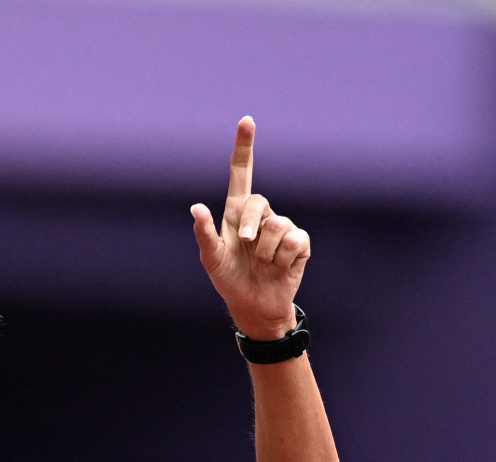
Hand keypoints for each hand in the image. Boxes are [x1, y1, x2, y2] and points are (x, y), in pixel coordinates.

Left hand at [191, 117, 310, 341]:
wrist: (254, 305)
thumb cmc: (229, 279)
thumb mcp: (211, 259)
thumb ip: (203, 234)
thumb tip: (196, 207)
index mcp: (238, 213)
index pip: (241, 174)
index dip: (244, 148)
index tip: (247, 121)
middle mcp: (262, 215)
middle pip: (258, 202)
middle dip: (249, 226)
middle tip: (243, 246)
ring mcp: (283, 228)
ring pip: (275, 227)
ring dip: (263, 252)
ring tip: (261, 264)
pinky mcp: (299, 243)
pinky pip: (292, 242)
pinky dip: (281, 259)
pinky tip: (278, 268)